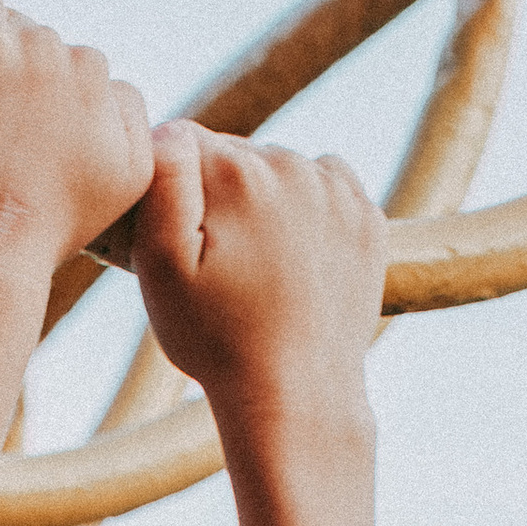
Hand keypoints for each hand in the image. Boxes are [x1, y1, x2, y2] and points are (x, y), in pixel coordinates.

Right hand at [135, 123, 384, 453]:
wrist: (297, 396)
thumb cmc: (217, 341)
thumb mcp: (161, 268)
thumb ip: (160, 183)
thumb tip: (171, 129)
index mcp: (235, 168)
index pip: (181, 143)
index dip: (170, 191)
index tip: (178, 243)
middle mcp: (290, 163)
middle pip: (233, 155)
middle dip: (216, 196)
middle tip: (217, 268)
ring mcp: (336, 189)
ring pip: (279, 172)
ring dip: (263, 205)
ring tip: (256, 272)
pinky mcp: (366, 216)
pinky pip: (325, 191)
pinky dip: (307, 215)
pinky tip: (293, 263)